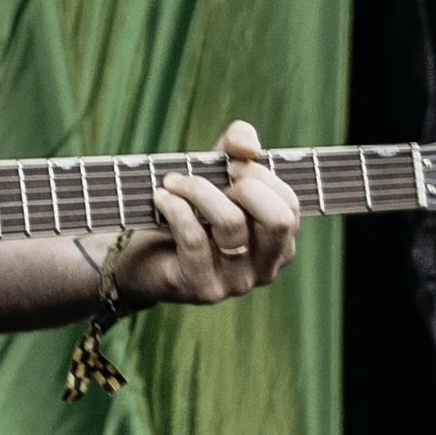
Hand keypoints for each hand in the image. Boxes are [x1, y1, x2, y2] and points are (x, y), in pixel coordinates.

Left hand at [107, 123, 301, 309]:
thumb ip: (237, 148)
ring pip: (231, 224)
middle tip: (214, 175)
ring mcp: (236, 282)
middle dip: (246, 186)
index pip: (290, 206)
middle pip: (278, 220)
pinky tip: (161, 198)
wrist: (145, 259)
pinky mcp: (202, 288)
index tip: (231, 164)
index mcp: (279, 243)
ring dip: (198, 190)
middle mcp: (266, 267)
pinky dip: (176, 208)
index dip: (262, 175)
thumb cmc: (190, 212)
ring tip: (173, 181)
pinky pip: (194, 239)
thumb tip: (249, 147)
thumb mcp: (216, 174)